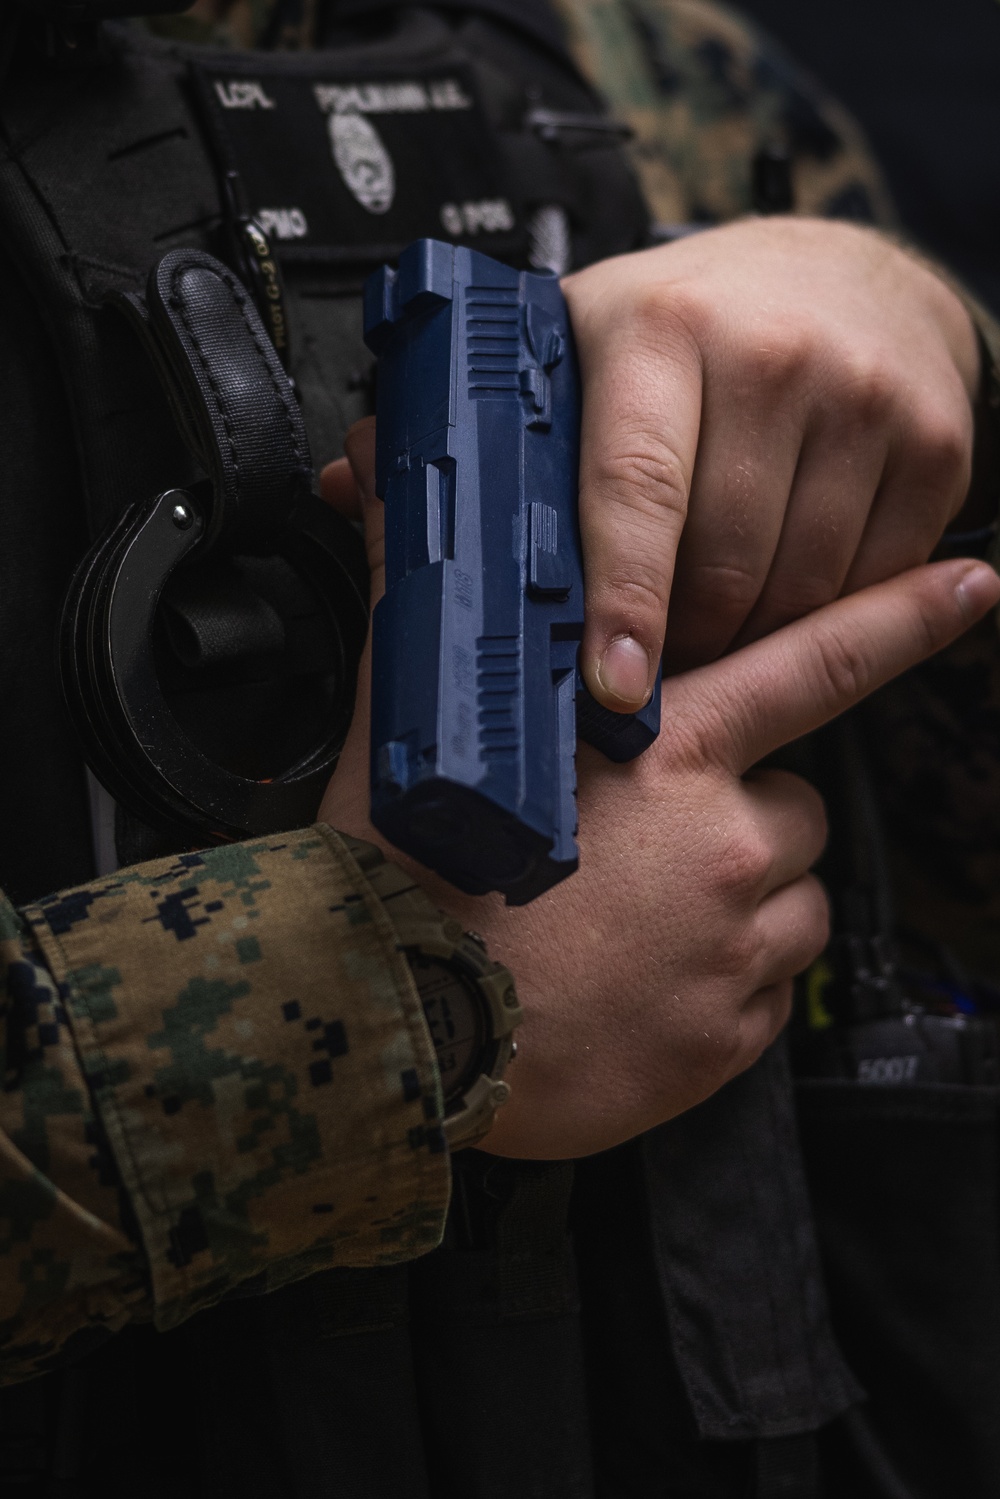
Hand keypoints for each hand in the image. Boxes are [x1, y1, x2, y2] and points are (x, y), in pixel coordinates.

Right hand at [319, 424, 999, 1159]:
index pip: (815, 662)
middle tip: (655, 845)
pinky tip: (642, 984)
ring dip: (745, 904)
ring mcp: (733, 950)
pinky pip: (768, 996)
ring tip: (645, 920)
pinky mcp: (726, 1040)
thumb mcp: (417, 723)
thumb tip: (372, 470)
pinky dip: (725, 988)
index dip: (902, 617)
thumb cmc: (403, 879)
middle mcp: (724, 845)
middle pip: (799, 804)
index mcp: (668, 754)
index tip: (968, 586)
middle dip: (748, 816)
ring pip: (795, 904)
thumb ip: (427, 597)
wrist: (386, 1033)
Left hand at [562, 217, 981, 702]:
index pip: (638, 490)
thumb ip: (525, 436)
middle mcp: (771, 353)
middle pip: (723, 565)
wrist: (847, 273)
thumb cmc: (694, 328)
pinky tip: (787, 586)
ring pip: (800, 590)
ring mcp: (864, 397)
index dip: (626, 602)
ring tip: (717, 622)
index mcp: (660, 329)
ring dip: (753, 638)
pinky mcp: (935, 444)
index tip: (617, 687)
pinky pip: (872, 583)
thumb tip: (433, 537)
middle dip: (685, 640)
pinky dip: (824, 613)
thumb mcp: (592, 341)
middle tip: (656, 659)